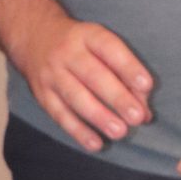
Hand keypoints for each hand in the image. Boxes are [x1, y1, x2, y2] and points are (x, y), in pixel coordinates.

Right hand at [8, 12, 153, 151]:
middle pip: (94, 76)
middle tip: (136, 117)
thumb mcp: (101, 45)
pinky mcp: (42, 94)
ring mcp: (52, 74)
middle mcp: (68, 53)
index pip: (110, 49)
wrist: (34, 36)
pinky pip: (60, 115)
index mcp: (88, 35)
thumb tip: (145, 112)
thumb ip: (126, 75)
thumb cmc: (82, 46)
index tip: (147, 85)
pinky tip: (96, 144)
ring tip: (120, 132)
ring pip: (76, 97)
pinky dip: (78, 131)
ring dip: (99, 117)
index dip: (128, 67)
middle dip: (117, 98)